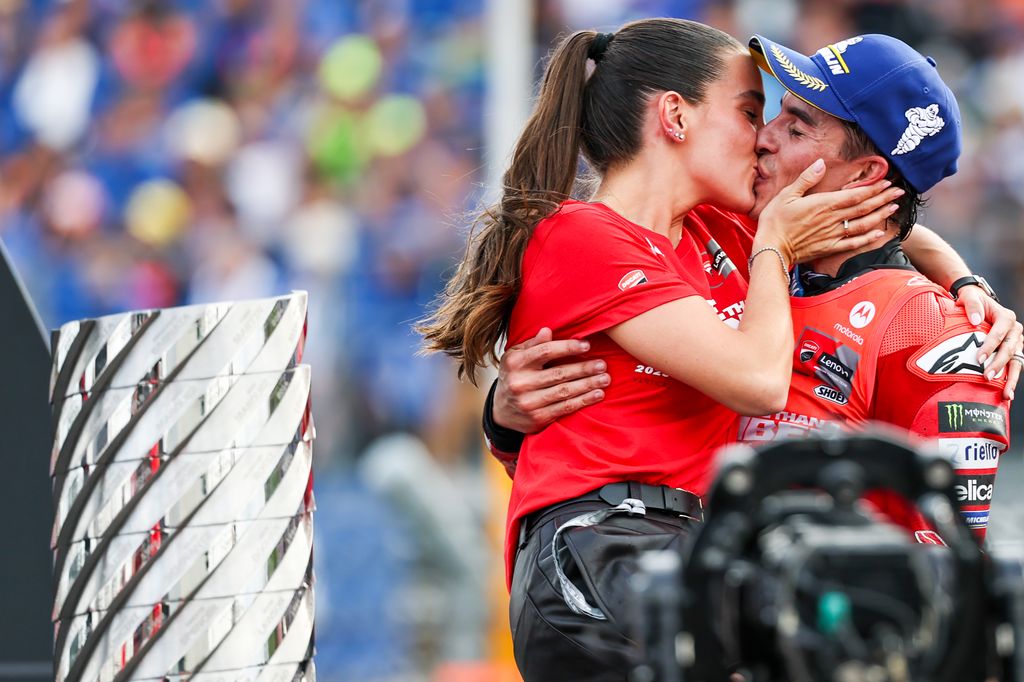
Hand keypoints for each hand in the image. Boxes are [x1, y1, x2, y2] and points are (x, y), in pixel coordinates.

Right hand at [495, 328, 609, 432]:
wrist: (501, 410)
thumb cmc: (514, 375)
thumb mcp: (516, 356)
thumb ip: (532, 344)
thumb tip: (548, 330)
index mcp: (515, 362)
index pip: (546, 351)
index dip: (568, 348)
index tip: (587, 346)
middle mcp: (520, 382)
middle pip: (559, 373)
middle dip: (584, 369)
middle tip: (602, 365)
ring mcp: (528, 402)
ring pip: (564, 391)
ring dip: (588, 385)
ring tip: (605, 379)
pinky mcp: (537, 417)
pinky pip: (565, 407)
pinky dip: (583, 401)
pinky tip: (597, 394)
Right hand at [755, 159, 904, 264]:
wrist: (771, 249)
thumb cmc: (775, 221)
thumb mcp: (786, 194)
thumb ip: (806, 179)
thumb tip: (820, 163)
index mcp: (823, 204)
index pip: (855, 195)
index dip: (873, 188)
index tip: (886, 182)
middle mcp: (832, 220)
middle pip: (863, 208)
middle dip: (882, 198)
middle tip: (899, 192)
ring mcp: (832, 235)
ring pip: (862, 224)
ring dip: (880, 215)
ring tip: (893, 207)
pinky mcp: (829, 248)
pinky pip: (853, 243)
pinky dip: (868, 238)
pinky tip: (878, 233)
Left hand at [957, 286, 1022, 398]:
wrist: (976, 302)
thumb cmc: (972, 300)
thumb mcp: (969, 297)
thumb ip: (972, 305)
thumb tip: (976, 320)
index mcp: (1006, 317)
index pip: (999, 333)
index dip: (990, 346)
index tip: (978, 359)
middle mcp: (1014, 330)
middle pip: (1009, 349)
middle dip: (999, 364)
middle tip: (986, 377)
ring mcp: (1015, 342)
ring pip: (1016, 361)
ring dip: (1011, 378)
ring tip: (1007, 394)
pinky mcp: (1012, 351)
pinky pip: (1014, 366)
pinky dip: (1011, 379)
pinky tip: (1007, 393)